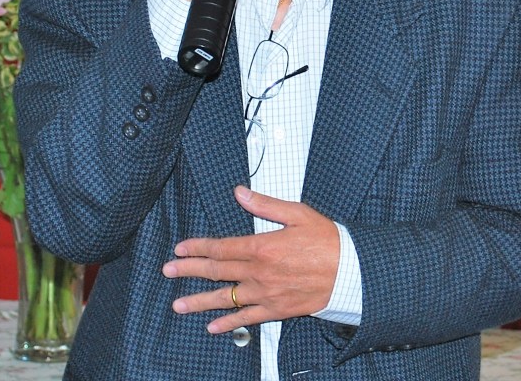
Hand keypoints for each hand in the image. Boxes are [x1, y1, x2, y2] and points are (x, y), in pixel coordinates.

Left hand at [162, 186, 339, 333]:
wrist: (352, 272)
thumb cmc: (328, 241)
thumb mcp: (298, 214)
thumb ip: (265, 205)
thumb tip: (240, 193)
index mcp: (262, 246)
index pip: (221, 247)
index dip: (198, 247)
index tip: (181, 249)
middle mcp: (259, 272)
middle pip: (216, 272)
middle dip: (189, 271)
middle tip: (168, 271)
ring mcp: (266, 294)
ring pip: (226, 298)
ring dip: (199, 301)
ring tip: (178, 304)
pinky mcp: (277, 309)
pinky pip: (247, 318)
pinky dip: (228, 323)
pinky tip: (212, 327)